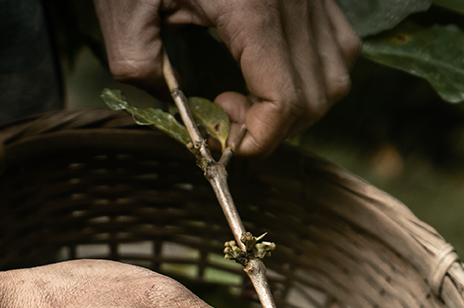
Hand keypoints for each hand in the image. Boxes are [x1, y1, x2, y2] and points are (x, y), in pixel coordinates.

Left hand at [94, 0, 360, 155]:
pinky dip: (315, 73)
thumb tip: (173, 112)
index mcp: (252, 8)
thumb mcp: (124, 8)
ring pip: (335, 76)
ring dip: (299, 105)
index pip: (284, 101)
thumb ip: (139, 67)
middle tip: (227, 116)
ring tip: (251, 95)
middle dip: (273, 128)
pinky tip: (272, 68)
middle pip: (314, 98)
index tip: (221, 135)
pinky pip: (339, 45)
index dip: (258, 138)